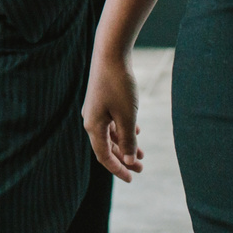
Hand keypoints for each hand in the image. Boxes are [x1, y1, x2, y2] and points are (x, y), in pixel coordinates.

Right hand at [82, 47, 144, 180]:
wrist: (110, 53)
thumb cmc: (118, 85)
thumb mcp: (127, 116)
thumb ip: (127, 141)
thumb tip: (128, 160)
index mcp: (93, 126)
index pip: (104, 156)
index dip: (118, 169)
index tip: (132, 179)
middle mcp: (91, 119)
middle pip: (107, 146)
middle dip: (124, 159)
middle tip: (141, 168)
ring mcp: (96, 109)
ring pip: (110, 134)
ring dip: (125, 145)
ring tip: (141, 154)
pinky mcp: (102, 100)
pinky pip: (111, 122)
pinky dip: (123, 130)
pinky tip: (136, 132)